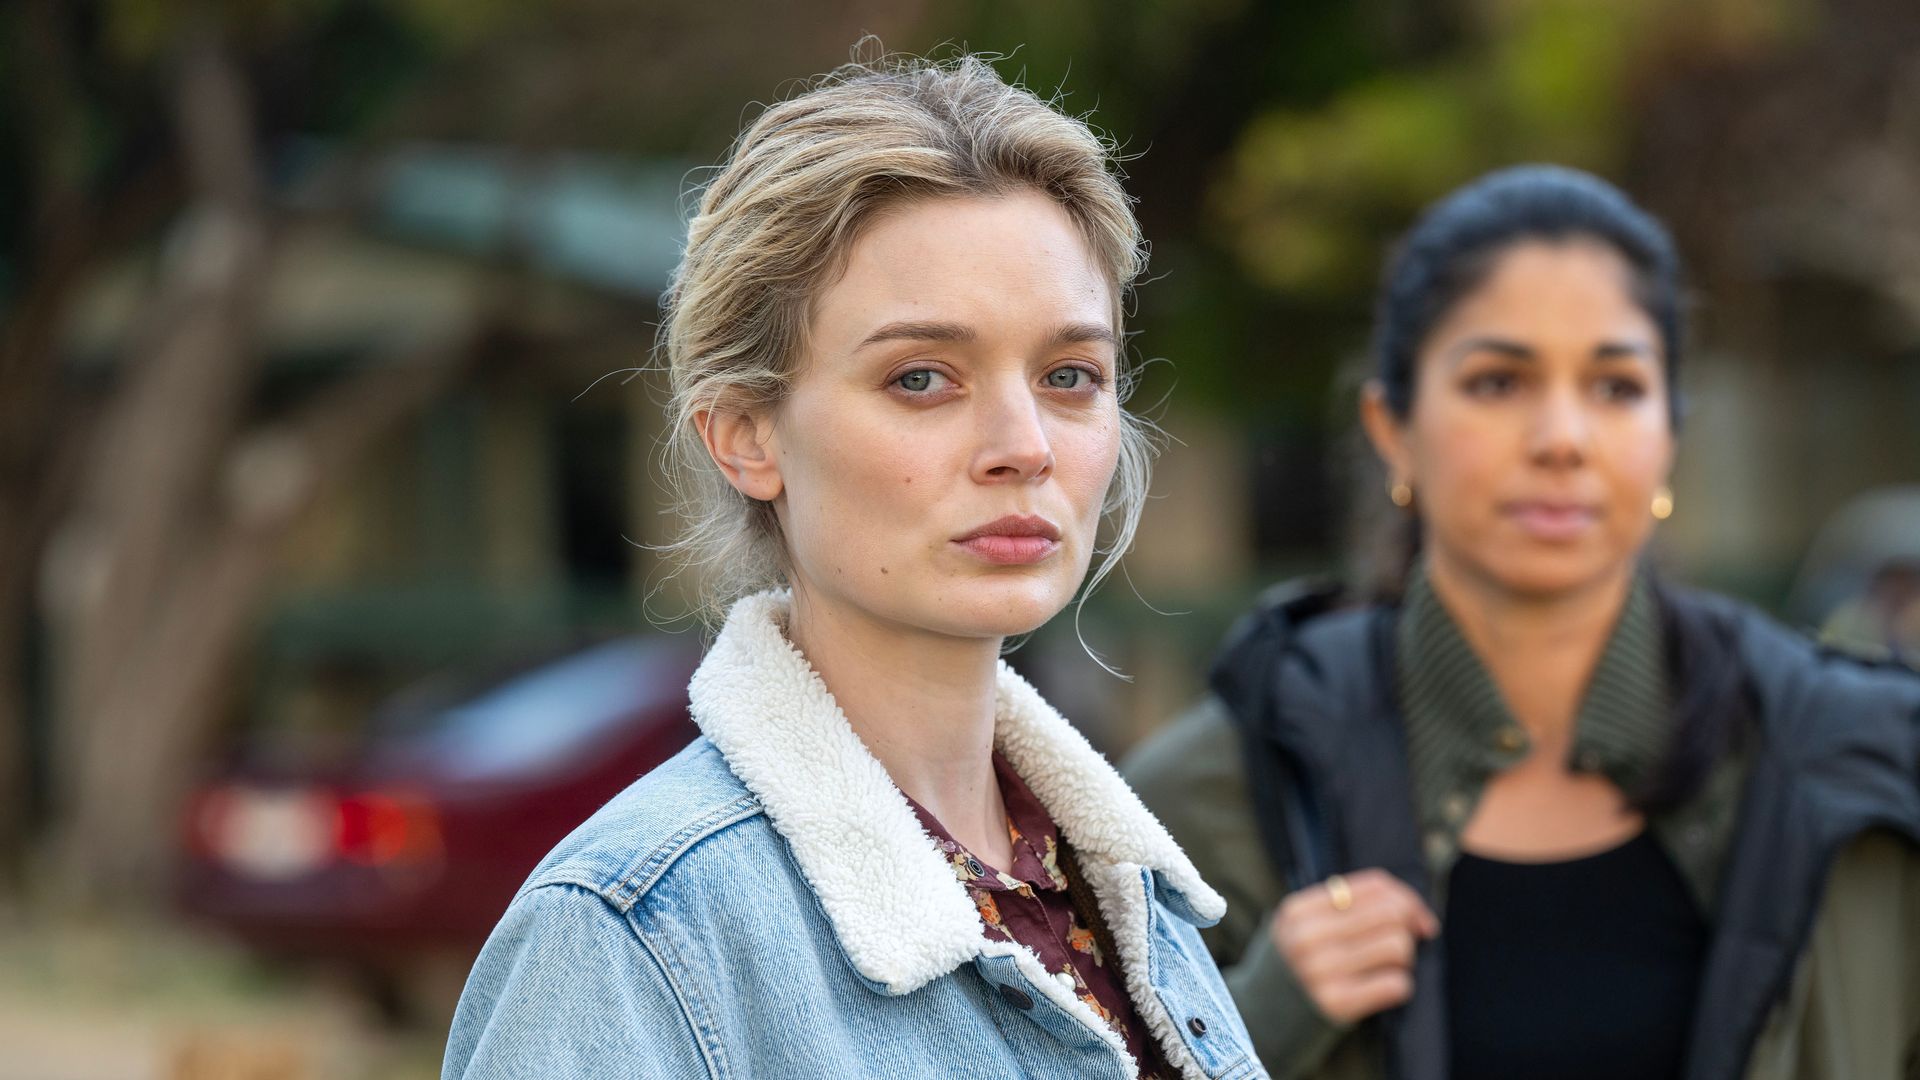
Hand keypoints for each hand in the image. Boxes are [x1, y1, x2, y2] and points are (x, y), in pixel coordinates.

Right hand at [1270, 868, 1439, 1024]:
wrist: (1259, 1019)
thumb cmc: (1295, 967)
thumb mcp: (1302, 926)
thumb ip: (1347, 908)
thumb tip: (1418, 915)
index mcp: (1299, 909)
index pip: (1374, 885)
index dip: (1407, 898)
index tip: (1418, 919)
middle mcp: (1306, 936)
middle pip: (1390, 912)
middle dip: (1408, 929)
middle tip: (1402, 946)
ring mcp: (1319, 970)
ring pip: (1397, 946)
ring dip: (1403, 960)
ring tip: (1386, 969)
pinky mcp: (1335, 1004)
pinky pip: (1395, 984)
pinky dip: (1399, 986)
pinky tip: (1381, 989)